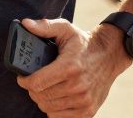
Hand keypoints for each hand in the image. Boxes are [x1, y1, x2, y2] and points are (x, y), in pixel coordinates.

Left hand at [14, 18, 130, 116]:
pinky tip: (55, 98)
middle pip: (41, 97)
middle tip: (34, 81)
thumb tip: (25, 24)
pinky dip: (54, 110)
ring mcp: (84, 101)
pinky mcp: (88, 111)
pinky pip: (60, 117)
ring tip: (44, 89)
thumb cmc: (83, 43)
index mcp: (69, 67)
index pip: (37, 83)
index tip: (22, 77)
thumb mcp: (65, 29)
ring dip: (42, 99)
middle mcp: (77, 86)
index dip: (24, 81)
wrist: (110, 56)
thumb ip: (44, 26)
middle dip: (32, 89)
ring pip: (48, 108)